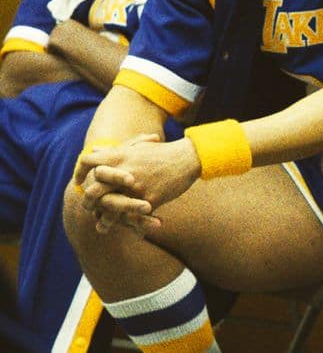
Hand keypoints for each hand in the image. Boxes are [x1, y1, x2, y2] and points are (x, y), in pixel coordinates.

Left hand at [77, 135, 202, 228]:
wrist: (188, 158)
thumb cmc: (163, 152)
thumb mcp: (137, 147)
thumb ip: (114, 150)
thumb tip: (95, 150)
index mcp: (119, 156)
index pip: (88, 161)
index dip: (79, 171)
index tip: (79, 181)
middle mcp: (123, 171)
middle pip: (93, 190)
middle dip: (88, 203)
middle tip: (89, 209)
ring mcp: (135, 187)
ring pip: (111, 209)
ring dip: (105, 220)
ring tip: (102, 227)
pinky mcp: (149, 199)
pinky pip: (135, 217)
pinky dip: (133, 225)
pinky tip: (132, 230)